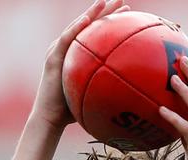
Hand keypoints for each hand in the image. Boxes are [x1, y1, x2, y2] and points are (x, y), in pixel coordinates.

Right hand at [31, 0, 128, 129]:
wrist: (51, 119)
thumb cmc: (74, 112)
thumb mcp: (97, 97)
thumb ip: (111, 90)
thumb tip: (136, 93)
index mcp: (78, 55)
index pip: (98, 35)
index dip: (112, 23)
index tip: (129, 15)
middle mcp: (68, 49)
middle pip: (90, 25)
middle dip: (106, 11)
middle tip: (122, 0)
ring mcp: (59, 51)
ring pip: (78, 26)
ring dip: (92, 12)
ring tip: (105, 1)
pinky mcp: (53, 58)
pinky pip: (66, 39)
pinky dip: (76, 28)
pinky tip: (87, 19)